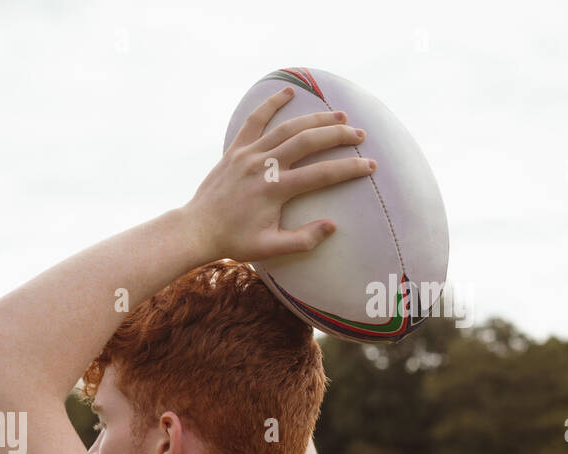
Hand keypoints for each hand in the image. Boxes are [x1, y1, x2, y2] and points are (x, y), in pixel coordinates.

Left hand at [186, 86, 375, 261]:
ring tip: (339, 115)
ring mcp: (248, 154)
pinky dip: (271, 103)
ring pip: (287, 127)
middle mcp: (263, 166)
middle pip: (308, 141)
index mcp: (275, 190)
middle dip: (338, 135)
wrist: (196, 229)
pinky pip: (254, 120)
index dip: (350, 169)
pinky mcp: (235, 150)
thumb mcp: (269, 248)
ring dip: (315, 119)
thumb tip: (332, 226)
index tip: (371, 166)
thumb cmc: (233, 241)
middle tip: (360, 134)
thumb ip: (302, 240)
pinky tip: (288, 91)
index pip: (322, 174)